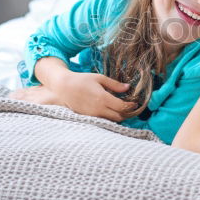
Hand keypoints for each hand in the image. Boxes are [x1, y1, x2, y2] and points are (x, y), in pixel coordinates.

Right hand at [12, 71, 135, 121]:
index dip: (131, 106)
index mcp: (102, 98)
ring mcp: (93, 115)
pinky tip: (111, 111)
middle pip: (119, 117)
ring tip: (122, 109)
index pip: (122, 107)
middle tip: (131, 108)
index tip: (135, 103)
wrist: (63, 88)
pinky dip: (109, 117)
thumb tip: (128, 87)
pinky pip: (103, 121)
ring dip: (119, 116)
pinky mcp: (88, 118)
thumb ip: (114, 84)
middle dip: (127, 113)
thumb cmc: (82, 80)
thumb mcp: (99, 78)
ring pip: (111, 120)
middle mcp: (98, 109)